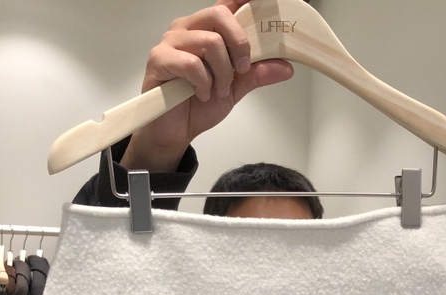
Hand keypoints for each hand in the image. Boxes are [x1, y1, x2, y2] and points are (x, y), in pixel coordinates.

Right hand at [122, 1, 294, 172]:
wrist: (176, 131)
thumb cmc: (199, 104)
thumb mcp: (235, 89)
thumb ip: (257, 74)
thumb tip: (286, 67)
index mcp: (208, 29)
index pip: (227, 5)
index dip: (244, 0)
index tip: (262, 0)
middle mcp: (189, 28)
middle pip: (220, 15)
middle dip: (239, 44)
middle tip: (241, 70)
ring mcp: (172, 41)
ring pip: (209, 42)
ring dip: (221, 73)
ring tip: (217, 90)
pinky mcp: (159, 59)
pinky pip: (191, 63)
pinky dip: (203, 83)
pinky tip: (201, 94)